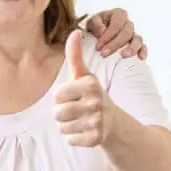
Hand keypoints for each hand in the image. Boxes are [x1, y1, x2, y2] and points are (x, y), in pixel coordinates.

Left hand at [55, 31, 114, 147]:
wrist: (114, 123)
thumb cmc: (92, 95)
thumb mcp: (85, 75)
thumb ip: (76, 55)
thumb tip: (74, 31)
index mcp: (91, 84)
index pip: (57, 95)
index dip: (62, 98)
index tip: (74, 96)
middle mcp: (96, 102)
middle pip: (57, 113)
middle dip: (62, 114)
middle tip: (76, 111)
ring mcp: (97, 121)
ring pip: (62, 127)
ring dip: (67, 126)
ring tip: (80, 120)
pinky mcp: (96, 138)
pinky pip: (70, 140)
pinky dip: (74, 137)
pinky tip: (85, 131)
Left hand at [85, 8, 146, 58]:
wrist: (97, 35)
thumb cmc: (95, 27)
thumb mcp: (91, 22)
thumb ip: (96, 24)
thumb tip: (102, 32)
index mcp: (118, 15)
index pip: (116, 24)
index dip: (108, 36)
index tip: (98, 47)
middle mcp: (128, 23)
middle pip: (127, 32)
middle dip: (115, 44)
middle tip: (104, 54)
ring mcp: (134, 34)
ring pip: (138, 39)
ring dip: (131, 48)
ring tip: (123, 56)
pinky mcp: (137, 44)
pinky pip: (143, 47)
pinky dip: (143, 51)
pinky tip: (141, 58)